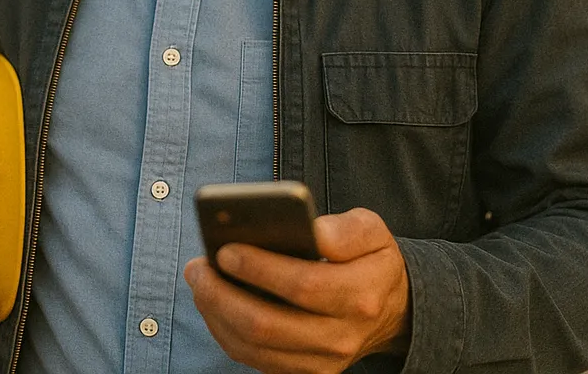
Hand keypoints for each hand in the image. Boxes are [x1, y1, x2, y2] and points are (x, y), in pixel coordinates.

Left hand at [184, 208, 409, 373]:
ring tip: (199, 281)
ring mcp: (323, 362)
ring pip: (255, 349)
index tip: (225, 249)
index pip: (304, 285)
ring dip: (217, 315)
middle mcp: (342, 336)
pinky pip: (255, 361)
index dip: (260, 269)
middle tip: (198, 267)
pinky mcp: (305, 373)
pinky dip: (226, 333)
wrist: (388, 308)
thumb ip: (346, 229)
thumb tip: (311, 231)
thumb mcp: (373, 230)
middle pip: (270, 325)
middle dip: (223, 295)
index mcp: (361, 294)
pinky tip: (213, 304)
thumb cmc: (370, 259)